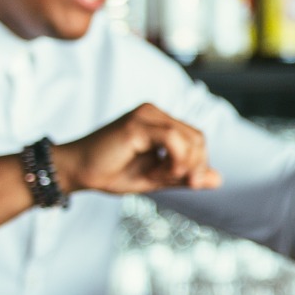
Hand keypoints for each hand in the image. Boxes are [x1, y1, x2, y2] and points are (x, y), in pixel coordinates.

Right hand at [51, 103, 222, 193]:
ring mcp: (146, 115)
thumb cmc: (110, 172)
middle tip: (169, 179)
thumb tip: (219, 179)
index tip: (182, 182)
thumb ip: (185, 177)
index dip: (198, 163)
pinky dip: (174, 160)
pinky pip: (173, 139)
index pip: (197, 138)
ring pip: (190, 138)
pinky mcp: (136, 124)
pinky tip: (157, 172)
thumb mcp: (156, 178)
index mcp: (160, 121)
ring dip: (182, 165)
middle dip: (194, 166)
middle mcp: (154, 112)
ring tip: (156, 175)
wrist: (75, 172)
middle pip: (199, 137)